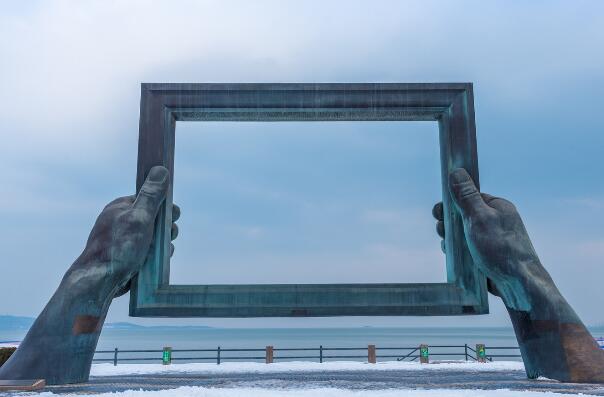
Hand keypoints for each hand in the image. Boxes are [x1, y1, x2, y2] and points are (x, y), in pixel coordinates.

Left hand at [63, 165, 179, 299]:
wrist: (100, 283)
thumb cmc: (118, 248)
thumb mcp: (140, 217)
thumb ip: (152, 196)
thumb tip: (160, 169)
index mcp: (121, 207)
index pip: (150, 198)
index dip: (165, 207)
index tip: (173, 215)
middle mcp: (122, 221)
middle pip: (155, 219)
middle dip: (166, 228)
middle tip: (169, 235)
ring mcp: (125, 239)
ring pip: (155, 237)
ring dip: (163, 244)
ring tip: (160, 252)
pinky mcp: (128, 256)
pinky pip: (149, 252)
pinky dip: (156, 256)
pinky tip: (155, 261)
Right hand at [432, 168, 545, 310]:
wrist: (519, 286)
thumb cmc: (502, 250)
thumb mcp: (479, 218)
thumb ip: (466, 196)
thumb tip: (456, 171)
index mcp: (498, 207)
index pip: (468, 197)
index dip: (450, 204)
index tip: (438, 214)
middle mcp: (496, 221)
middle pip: (463, 216)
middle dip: (448, 224)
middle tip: (443, 233)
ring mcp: (493, 239)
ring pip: (463, 235)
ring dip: (452, 240)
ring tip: (450, 249)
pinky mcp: (489, 256)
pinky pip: (468, 249)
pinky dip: (459, 253)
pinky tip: (456, 259)